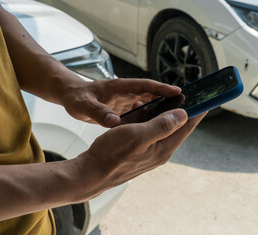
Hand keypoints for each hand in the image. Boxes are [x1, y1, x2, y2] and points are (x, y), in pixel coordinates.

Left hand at [61, 78, 181, 127]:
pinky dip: (150, 116)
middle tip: (187, 104)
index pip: (146, 86)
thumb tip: (115, 122)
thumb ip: (99, 113)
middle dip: (169, 99)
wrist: (70, 97)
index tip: (179, 92)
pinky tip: (154, 126)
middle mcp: (126, 92)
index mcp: (120, 88)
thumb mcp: (84, 107)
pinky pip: (141, 112)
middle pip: (153, 94)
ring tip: (177, 116)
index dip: (162, 89)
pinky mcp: (124, 108)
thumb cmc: (76, 99)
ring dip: (161, 108)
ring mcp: (126, 100)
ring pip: (149, 103)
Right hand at [76, 109, 206, 197]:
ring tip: (169, 98)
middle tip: (189, 94)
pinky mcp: (140, 149)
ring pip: (162, 128)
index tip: (206, 98)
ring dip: (165, 113)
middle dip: (183, 110)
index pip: (187, 127)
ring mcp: (150, 151)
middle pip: (177, 127)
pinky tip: (146, 109)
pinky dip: (150, 118)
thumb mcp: (138, 136)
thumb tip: (183, 114)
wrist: (91, 172)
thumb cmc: (112, 155)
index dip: (197, 111)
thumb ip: (162, 125)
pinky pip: (150, 131)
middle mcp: (160, 151)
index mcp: (164, 148)